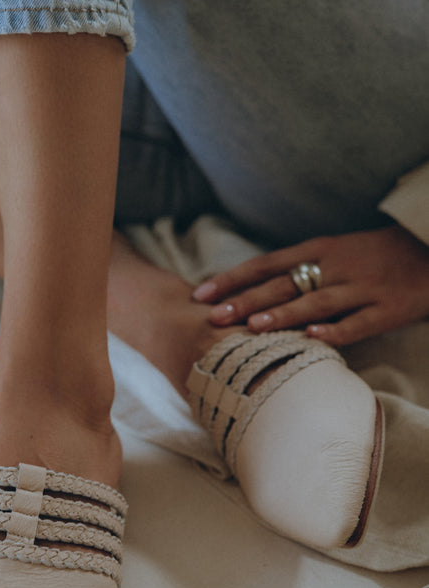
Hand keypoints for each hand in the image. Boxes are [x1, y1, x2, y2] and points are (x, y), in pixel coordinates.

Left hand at [192, 225, 428, 345]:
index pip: (267, 264)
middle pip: (283, 284)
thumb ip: (297, 269)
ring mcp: (361, 288)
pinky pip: (357, 322)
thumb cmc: (375, 255)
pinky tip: (312, 337)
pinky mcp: (386, 309)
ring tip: (252, 327)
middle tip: (212, 317)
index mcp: (320, 250)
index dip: (233, 278)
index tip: (200, 293)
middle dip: (245, 300)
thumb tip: (250, 291)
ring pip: (315, 302)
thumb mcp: (334, 252)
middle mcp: (336, 267)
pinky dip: (335, 330)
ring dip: (282, 314)